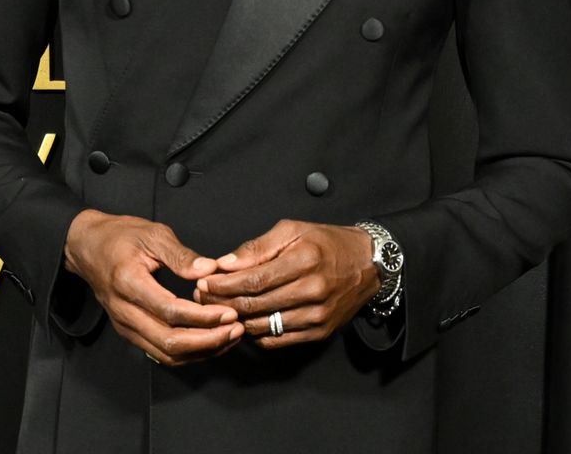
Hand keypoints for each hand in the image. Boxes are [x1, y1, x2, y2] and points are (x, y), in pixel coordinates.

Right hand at [64, 209, 243, 365]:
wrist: (87, 247)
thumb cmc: (119, 236)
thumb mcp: (152, 234)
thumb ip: (180, 255)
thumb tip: (209, 270)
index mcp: (128, 283)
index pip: (170, 312)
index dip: (202, 317)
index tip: (228, 313)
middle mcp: (124, 312)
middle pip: (168, 342)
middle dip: (207, 341)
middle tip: (235, 329)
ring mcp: (125, 326)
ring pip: (165, 354)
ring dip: (200, 351)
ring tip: (228, 337)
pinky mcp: (129, 332)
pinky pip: (160, 352)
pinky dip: (187, 353)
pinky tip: (209, 341)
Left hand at [194, 219, 379, 347]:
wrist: (368, 264)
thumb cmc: (327, 242)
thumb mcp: (293, 230)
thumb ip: (257, 248)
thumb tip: (225, 264)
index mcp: (304, 260)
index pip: (254, 280)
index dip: (224, 285)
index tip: (204, 282)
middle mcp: (312, 291)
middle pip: (255, 305)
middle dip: (223, 302)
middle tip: (202, 297)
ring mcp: (316, 316)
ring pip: (263, 326)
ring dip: (235, 320)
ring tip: (218, 309)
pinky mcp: (319, 333)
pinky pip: (278, 339)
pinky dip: (256, 333)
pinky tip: (244, 321)